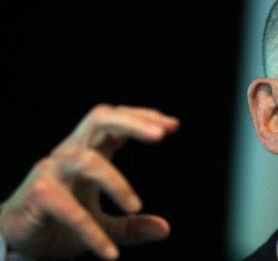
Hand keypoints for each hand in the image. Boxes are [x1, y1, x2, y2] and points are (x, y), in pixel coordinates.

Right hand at [0, 104, 179, 259]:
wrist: (17, 238)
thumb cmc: (61, 221)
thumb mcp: (103, 223)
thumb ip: (132, 225)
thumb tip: (165, 229)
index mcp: (89, 150)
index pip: (116, 121)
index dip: (143, 117)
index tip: (174, 125)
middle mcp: (70, 153)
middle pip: (99, 119)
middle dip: (132, 122)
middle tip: (160, 135)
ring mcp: (52, 170)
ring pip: (87, 160)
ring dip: (116, 183)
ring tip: (135, 207)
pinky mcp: (38, 195)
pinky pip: (69, 210)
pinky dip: (91, 232)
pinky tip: (110, 252)